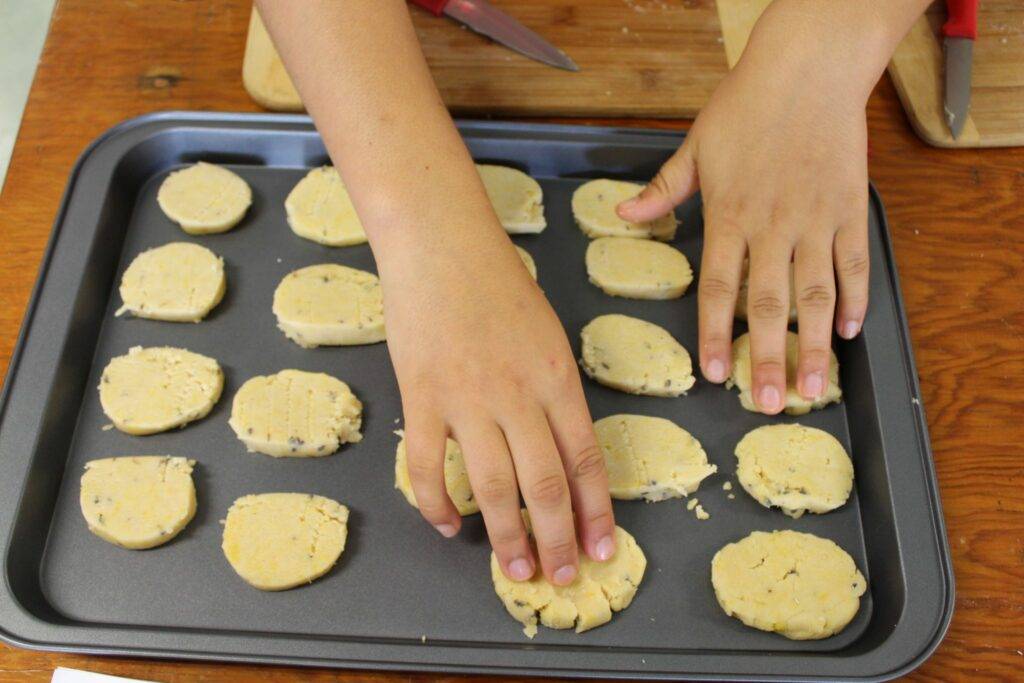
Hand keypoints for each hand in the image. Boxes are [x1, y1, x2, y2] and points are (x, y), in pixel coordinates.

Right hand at [380, 229, 615, 584]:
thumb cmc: (499, 284)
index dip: (596, 510)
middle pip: (545, 484)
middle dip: (558, 539)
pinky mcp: (422, 398)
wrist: (441, 246)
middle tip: (561, 577)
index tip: (602, 548)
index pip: (584, 458)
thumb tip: (560, 454)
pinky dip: (437, 504)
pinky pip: (428, 466)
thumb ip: (555, 393)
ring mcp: (467, 400)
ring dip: (507, 536)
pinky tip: (449, 527)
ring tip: (516, 569)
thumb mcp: (548, 334)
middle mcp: (518, 395)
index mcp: (557, 378)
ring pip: (493, 487)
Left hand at [616, 2, 881, 413]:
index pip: (719, 287)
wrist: (808, 69)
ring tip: (814, 386)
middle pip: (768, 303)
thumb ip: (663, 190)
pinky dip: (854, 296)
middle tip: (769, 403)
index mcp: (729, 215)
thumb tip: (623, 215)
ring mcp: (816, 219)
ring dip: (814, 343)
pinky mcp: (849, 207)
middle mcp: (773, 225)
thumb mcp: (694, 146)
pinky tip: (848, 330)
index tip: (714, 374)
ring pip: (816, 291)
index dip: (716, 334)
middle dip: (768, 357)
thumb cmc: (746, 106)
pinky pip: (853, 261)